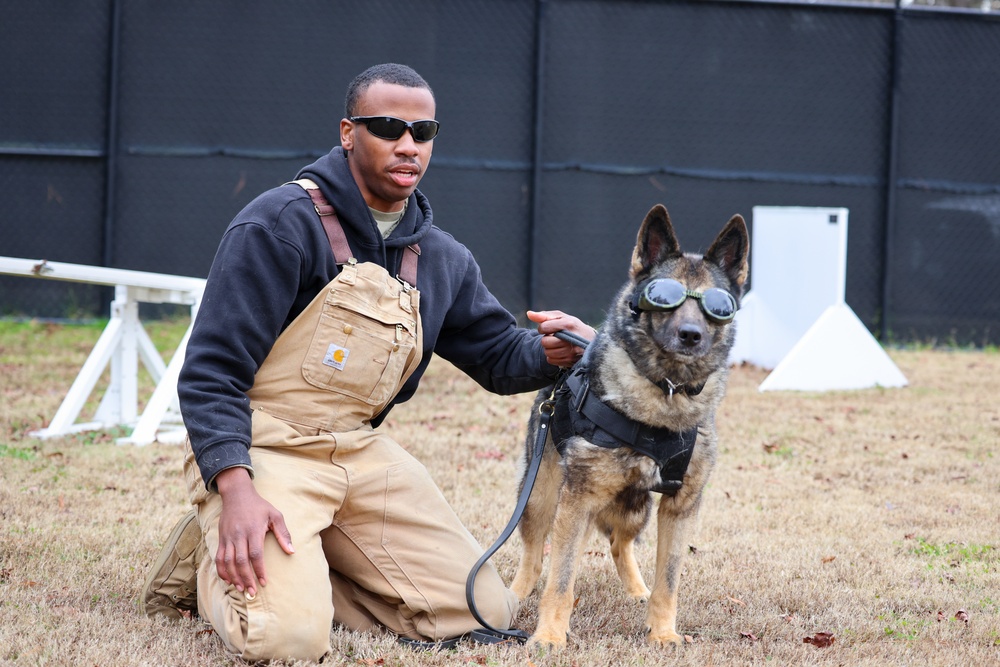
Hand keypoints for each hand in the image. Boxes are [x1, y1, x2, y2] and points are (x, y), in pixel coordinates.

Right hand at [213, 467, 294, 598]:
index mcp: (253, 530)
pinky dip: (222, 570)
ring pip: (227, 562)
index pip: (255, 554)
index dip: (259, 570)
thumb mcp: (275, 515)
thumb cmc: (259, 506)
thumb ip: (283, 533)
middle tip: (251, 592)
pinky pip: (219, 558)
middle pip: (240, 561)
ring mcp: (228, 537)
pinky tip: (228, 579)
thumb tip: (291, 551)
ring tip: (241, 588)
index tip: (264, 582)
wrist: (237, 495)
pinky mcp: (221, 538)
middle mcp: (239, 535)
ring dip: (233, 577)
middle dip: (246, 578)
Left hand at [526, 310, 595, 367]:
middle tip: (555, 337)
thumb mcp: (562, 317)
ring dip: (549, 348)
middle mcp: (570, 339)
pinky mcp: (570, 361)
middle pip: (545, 342)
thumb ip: (544, 316)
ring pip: (547, 352)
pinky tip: (560, 351)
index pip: (543, 327)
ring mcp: (571, 352)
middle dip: (547, 339)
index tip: (549, 328)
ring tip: (558, 344)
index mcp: (568, 324)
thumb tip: (528, 314)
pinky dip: (552, 356)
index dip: (543, 328)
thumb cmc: (573, 327)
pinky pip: (550, 360)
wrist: (593, 342)